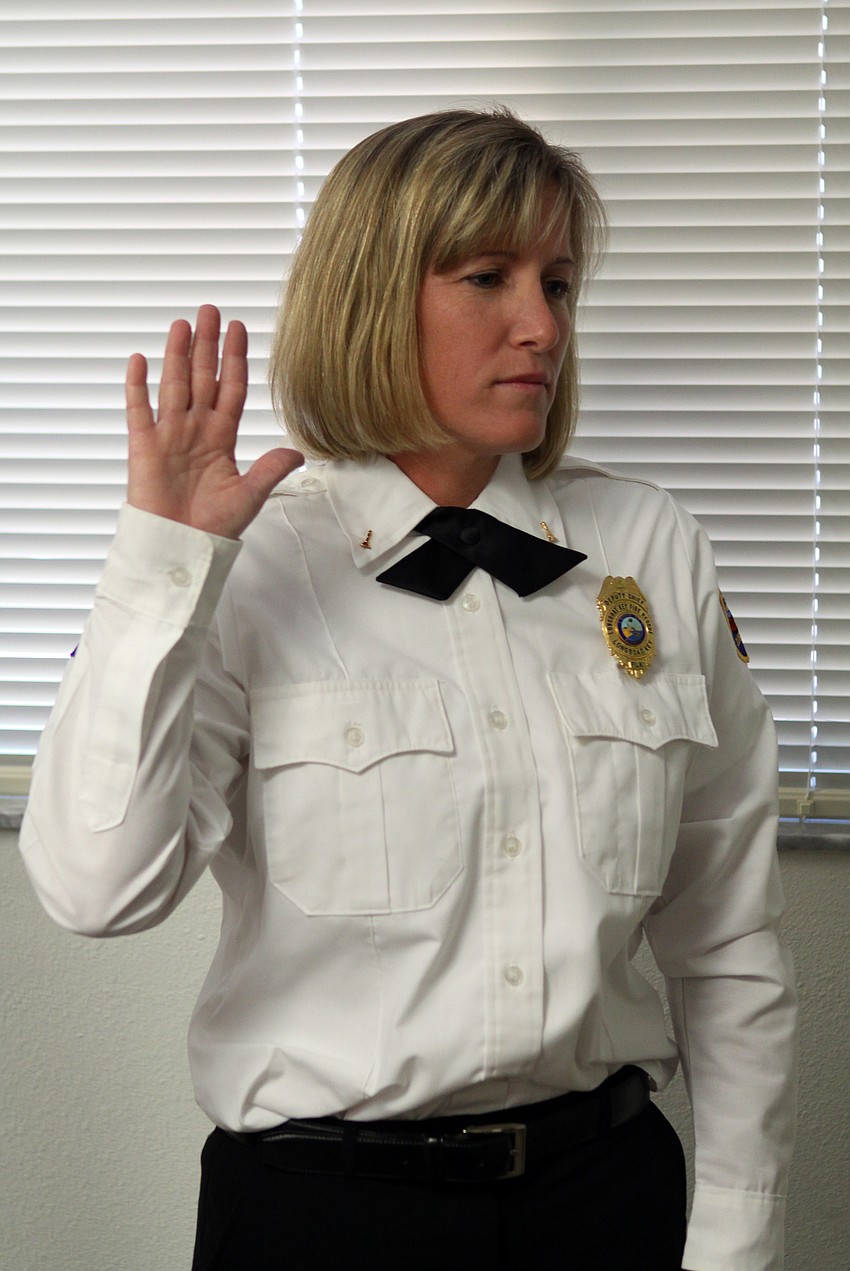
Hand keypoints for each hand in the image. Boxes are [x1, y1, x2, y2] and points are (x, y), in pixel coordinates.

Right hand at [125, 304, 303, 538]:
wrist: (181, 547)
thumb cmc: (213, 527)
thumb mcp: (250, 495)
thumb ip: (270, 469)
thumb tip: (298, 452)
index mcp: (221, 438)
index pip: (230, 389)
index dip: (235, 360)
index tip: (239, 330)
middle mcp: (196, 430)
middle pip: (202, 378)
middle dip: (208, 345)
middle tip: (211, 311)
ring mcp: (169, 436)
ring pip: (175, 385)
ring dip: (178, 355)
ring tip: (182, 325)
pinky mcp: (144, 446)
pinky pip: (139, 410)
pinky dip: (138, 385)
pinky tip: (140, 360)